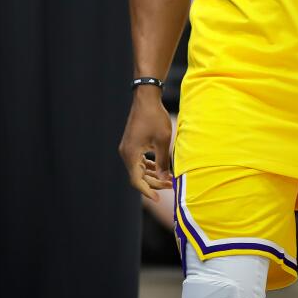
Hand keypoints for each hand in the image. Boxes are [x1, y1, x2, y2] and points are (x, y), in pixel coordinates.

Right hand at [117, 86, 173, 201]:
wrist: (146, 98)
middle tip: (171, 184)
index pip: (137, 180)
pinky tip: (160, 168)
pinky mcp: (132, 145)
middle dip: (154, 182)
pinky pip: (139, 161)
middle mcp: (126, 153)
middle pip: (138, 176)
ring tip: (168, 178)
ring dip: (152, 175)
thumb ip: (163, 161)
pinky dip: (149, 166)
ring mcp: (128, 149)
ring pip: (139, 169)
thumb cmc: (155, 118)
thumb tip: (166, 178)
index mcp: (131, 154)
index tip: (159, 198)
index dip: (148, 191)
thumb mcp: (163, 141)